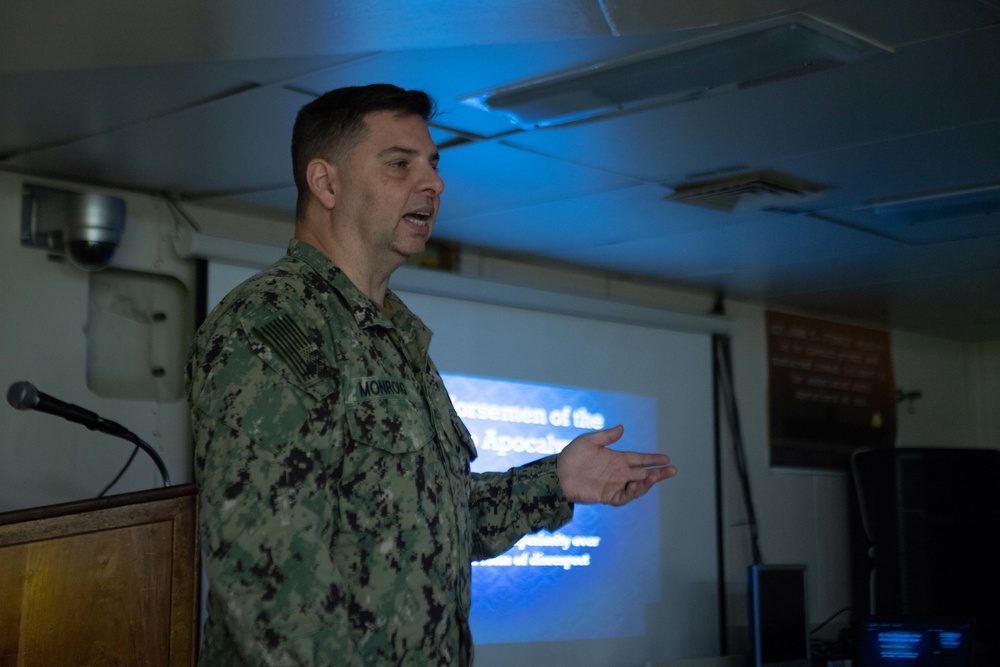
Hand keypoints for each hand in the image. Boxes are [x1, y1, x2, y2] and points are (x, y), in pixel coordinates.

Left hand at [557, 424, 676, 506]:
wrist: (558, 475)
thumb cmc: (571, 456)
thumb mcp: (589, 441)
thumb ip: (606, 436)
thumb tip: (623, 427)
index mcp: (617, 459)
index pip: (640, 458)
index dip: (653, 459)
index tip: (666, 458)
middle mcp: (619, 472)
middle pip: (644, 473)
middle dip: (659, 472)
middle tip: (673, 470)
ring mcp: (614, 485)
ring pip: (637, 486)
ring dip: (648, 483)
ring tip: (654, 476)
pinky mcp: (607, 496)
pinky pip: (624, 497)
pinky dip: (632, 493)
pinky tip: (636, 485)